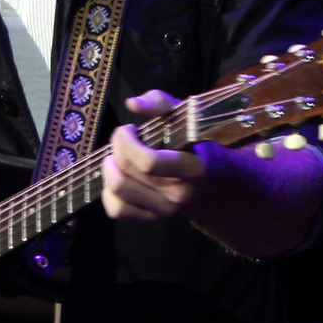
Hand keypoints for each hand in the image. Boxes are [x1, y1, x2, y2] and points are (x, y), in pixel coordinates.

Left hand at [102, 90, 207, 222]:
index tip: (130, 129)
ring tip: (118, 155)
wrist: (214, 182)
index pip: (148, 162)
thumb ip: (161, 103)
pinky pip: (117, 210)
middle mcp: (179, 195)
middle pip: (127, 170)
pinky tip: (118, 175)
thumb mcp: (185, 116)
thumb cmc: (196, 143)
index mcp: (193, 169)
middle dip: (117, 146)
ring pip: (118, 189)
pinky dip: (108, 191)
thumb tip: (133, 104)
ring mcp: (165, 210)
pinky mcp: (152, 219)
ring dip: (109, 166)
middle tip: (123, 136)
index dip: (127, 142)